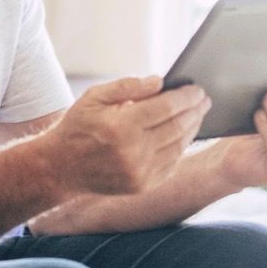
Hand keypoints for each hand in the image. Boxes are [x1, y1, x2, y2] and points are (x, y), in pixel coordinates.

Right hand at [44, 74, 210, 197]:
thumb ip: (127, 86)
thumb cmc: (78, 126)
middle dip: (195, 110)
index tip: (197, 89)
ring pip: (179, 145)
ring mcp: (140, 171)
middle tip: (204, 99)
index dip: (186, 96)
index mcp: (122, 125)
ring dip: (193, 128)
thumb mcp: (94, 96)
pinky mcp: (143, 185)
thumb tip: (159, 81)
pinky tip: (184, 135)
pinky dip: (181, 147)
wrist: (62, 167)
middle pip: (178, 126)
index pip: (167, 107)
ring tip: (198, 114)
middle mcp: (134, 150)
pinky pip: (172, 163)